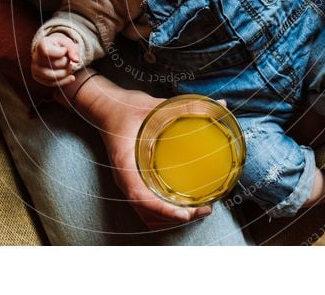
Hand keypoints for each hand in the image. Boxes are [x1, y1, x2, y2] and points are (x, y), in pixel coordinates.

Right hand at [31, 32, 80, 86]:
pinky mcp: (38, 77)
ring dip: (65, 72)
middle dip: (66, 62)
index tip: (64, 50)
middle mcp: (35, 57)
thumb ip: (72, 49)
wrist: (49, 50)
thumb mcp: (66, 42)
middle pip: (54, 65)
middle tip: (68, 59)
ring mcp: (35, 68)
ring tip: (70, 66)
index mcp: (40, 45)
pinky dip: (64, 81)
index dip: (60, 53)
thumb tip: (76, 60)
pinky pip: (51, 83)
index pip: (47, 52)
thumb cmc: (58, 46)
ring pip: (53, 76)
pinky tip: (71, 77)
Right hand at [86, 85, 213, 229]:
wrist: (105, 109)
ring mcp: (128, 183)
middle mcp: (124, 178)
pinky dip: (164, 215)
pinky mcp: (133, 182)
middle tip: (204, 209)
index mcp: (125, 162)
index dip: (162, 209)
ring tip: (197, 210)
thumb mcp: (152, 105)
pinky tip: (182, 207)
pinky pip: (146, 209)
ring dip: (170, 220)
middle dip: (176, 217)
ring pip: (147, 215)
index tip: (184, 214)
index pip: (139, 195)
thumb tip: (220, 106)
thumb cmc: (124, 108)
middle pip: (147, 213)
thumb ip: (184, 106)